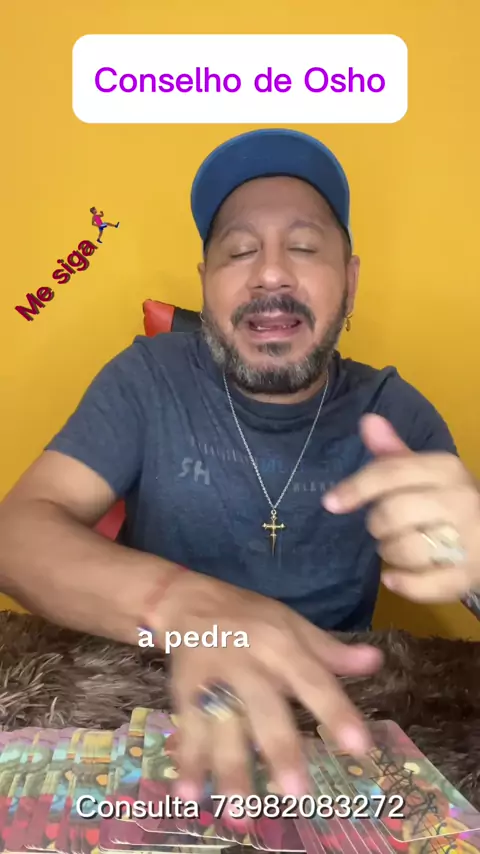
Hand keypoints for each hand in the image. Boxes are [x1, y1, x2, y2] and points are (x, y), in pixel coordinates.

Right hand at [154, 572, 381, 801]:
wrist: (188, 599)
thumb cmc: (250, 617)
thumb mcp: (291, 624)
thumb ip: (329, 651)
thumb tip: (376, 662)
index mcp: (280, 643)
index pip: (313, 679)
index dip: (336, 712)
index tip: (360, 747)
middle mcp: (247, 662)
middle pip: (264, 708)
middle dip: (278, 749)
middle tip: (296, 793)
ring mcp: (212, 678)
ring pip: (223, 726)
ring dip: (230, 769)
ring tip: (241, 813)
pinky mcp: (184, 691)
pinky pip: (188, 730)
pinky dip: (187, 762)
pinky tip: (188, 794)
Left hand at [323, 414, 479, 601]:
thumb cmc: (451, 503)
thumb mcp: (427, 474)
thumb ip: (394, 454)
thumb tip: (367, 420)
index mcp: (446, 469)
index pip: (390, 474)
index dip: (356, 488)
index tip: (331, 503)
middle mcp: (461, 500)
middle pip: (392, 514)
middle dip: (377, 526)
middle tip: (385, 528)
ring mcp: (470, 539)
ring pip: (404, 550)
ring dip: (389, 554)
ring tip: (399, 549)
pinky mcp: (469, 575)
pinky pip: (424, 585)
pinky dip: (403, 584)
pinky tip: (394, 579)